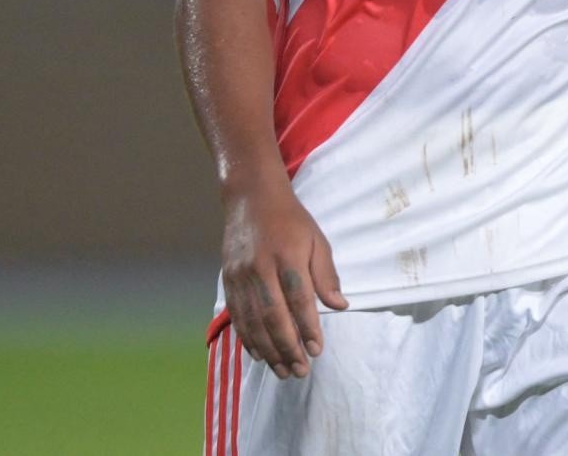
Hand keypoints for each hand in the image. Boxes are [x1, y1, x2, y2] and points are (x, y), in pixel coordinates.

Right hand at [222, 177, 348, 378]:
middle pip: (273, 315)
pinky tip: (260, 354)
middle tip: (301, 370)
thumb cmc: (291, 220)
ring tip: (283, 370)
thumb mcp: (317, 240)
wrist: (251, 198)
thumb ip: (326, 274)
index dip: (308, 326)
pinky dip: (248, 339)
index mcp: (287, 255)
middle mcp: (260, 267)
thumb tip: (340, 306)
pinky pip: (237, 316)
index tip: (317, 349)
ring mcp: (240, 275)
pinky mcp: (228, 280)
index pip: (298, 298)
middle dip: (287, 347)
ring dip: (269, 350)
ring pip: (253, 321)